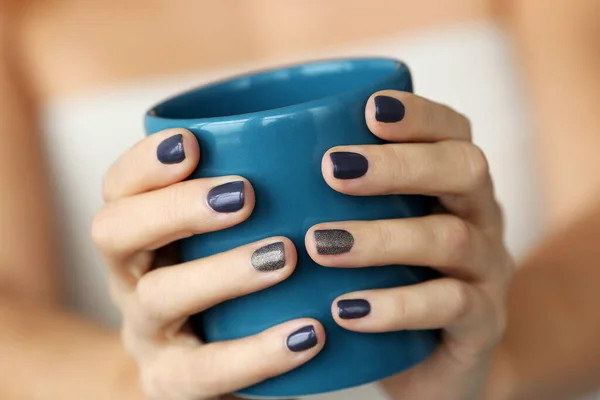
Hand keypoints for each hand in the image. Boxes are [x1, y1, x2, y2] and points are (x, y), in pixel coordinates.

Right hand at [91, 129, 324, 399]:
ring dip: (222, 271)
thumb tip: (327, 130)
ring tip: (284, 256)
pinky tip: (311, 333)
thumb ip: (254, 190)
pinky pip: (207, 371)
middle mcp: (129, 277)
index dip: (146, 162)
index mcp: (138, 232)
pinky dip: (259, 352)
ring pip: (160, 296)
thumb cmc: (229, 282)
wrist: (209, 366)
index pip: (118, 187)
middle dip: (175, 206)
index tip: (193, 141)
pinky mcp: (171, 383)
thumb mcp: (229, 234)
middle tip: (244, 194)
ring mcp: (145, 333)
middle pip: (114, 232)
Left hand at [306, 91, 513, 399]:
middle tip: (333, 170)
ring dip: (381, 237)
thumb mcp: (367, 228)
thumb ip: (333, 196)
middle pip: (464, 170)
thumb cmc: (384, 277)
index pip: (452, 131)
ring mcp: (487, 269)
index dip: (418, 115)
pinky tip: (344, 309)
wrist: (428, 357)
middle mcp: (480, 216)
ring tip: (320, 244)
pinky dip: (395, 305)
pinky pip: (449, 306)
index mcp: (454, 184)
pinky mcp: (483, 322)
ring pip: (450, 239)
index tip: (368, 109)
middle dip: (399, 165)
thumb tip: (244, 155)